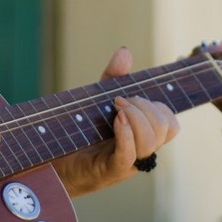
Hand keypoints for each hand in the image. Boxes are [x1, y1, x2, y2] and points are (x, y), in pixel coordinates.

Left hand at [53, 46, 179, 197]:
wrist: (50, 159)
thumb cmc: (78, 132)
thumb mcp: (98, 99)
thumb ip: (114, 77)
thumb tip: (125, 51)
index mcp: (142, 137)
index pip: (170, 124)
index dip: (159, 107)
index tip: (133, 95)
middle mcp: (140, 151)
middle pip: (165, 129)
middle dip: (145, 108)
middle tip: (119, 101)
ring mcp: (127, 163)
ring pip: (151, 142)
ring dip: (136, 118)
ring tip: (115, 109)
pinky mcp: (109, 170)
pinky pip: (128, 155)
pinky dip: (126, 134)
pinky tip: (117, 120)